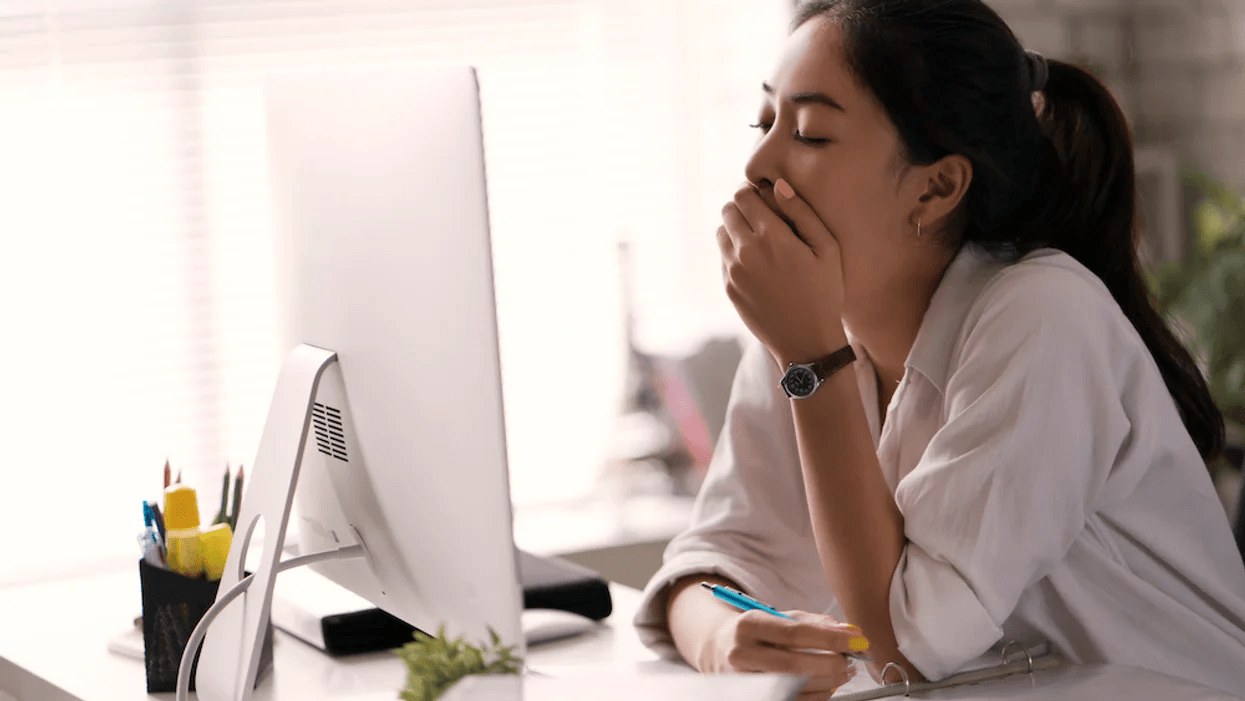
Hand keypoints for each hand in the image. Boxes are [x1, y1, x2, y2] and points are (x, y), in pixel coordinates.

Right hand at [700, 609, 863, 699]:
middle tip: (851, 660)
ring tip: (843, 671)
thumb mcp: (779, 617)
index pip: (794, 633)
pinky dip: (818, 695)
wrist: (720, 648)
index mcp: (748, 625)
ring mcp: (744, 681)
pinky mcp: (753, 698)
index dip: (830, 639)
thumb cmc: (758, 632)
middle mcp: (741, 654)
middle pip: (795, 664)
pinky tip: (827, 684)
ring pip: (796, 687)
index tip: (856, 640)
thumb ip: (816, 623)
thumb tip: (852, 633)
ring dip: (829, 681)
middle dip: (832, 663)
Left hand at [718, 179, 846, 367]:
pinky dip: (735, 253)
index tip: (766, 198)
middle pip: (728, 211)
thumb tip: (777, 185)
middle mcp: (747, 252)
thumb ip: (802, 212)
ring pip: (721, 233)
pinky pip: (724, 258)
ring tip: (760, 240)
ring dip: (736, 229)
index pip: (744, 196)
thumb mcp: (827, 249)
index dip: (754, 192)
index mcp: (773, 237)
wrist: (808, 342)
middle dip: (743, 208)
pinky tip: (758, 264)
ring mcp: (734, 272)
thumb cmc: (825, 292)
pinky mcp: (728, 288)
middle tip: (762, 217)